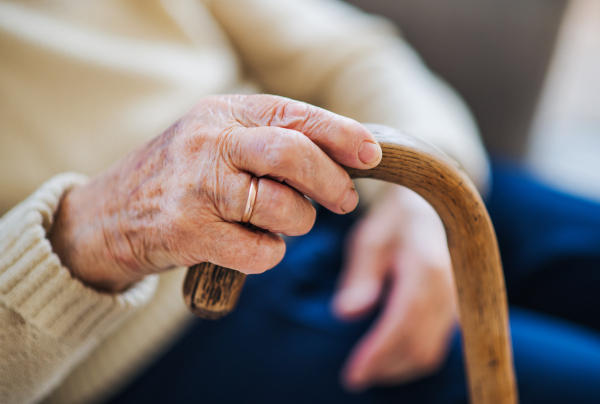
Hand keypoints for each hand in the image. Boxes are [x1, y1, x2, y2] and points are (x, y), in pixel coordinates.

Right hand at [49, 95, 381, 291]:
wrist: (108, 215)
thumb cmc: (179, 178)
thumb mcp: (217, 141)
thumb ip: (271, 141)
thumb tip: (344, 157)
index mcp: (223, 112)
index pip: (295, 115)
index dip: (341, 135)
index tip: (370, 154)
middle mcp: (209, 143)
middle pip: (293, 155)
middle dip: (332, 182)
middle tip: (344, 200)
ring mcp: (198, 189)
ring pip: (284, 209)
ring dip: (296, 224)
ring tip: (277, 222)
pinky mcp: (191, 233)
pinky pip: (262, 251)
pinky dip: (268, 254)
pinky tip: (247, 245)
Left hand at [332, 185, 456, 390]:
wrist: (428, 210)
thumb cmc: (392, 224)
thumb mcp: (368, 239)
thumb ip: (359, 276)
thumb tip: (346, 314)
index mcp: (426, 266)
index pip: (405, 320)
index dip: (380, 352)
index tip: (353, 374)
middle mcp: (449, 288)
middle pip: (421, 345)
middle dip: (385, 368)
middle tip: (352, 379)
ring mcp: (456, 301)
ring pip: (432, 351)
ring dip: (398, 369)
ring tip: (365, 372)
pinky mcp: (455, 310)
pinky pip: (437, 345)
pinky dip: (411, 359)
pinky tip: (386, 361)